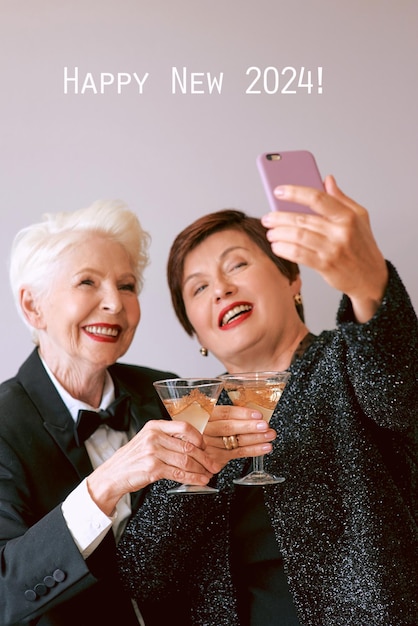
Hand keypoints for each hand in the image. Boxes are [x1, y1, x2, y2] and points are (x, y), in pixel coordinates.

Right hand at [87, 420, 217, 514]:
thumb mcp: (147, 441)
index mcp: (155, 426)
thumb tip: (193, 445)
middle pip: (188, 445)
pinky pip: (179, 473)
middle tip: (214, 464)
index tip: (206, 446)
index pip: (184, 427)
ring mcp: (153, 452)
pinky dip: (193, 478)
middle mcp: (154, 437)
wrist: (112, 475)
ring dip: (201, 469)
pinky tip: (200, 480)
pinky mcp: (153, 468)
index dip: (199, 437)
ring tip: (209, 474)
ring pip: (186, 460)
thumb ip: (167, 439)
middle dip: (205, 457)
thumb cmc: (132, 459)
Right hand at [203, 404, 275, 467]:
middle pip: (228, 428)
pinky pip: (237, 453)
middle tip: (265, 426)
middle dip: (249, 426)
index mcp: (206, 415)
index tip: (257, 414)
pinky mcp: (216, 457)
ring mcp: (210, 445)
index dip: (242, 413)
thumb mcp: (213, 416)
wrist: (192, 448)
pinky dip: (253, 450)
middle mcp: (206, 430)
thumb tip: (255, 414)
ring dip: (255, 439)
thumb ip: (229, 414)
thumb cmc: (208, 427)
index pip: (225, 413)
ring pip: (235, 442)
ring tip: (269, 435)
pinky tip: (264, 447)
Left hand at [261, 175, 388, 322]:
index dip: (295, 192)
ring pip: (297, 237)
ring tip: (270, 232)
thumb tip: (327, 180)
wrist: (371, 277)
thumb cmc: (363, 246)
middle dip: (279, 217)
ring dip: (279, 234)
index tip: (278, 190)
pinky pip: (298, 254)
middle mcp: (340, 232)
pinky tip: (277, 246)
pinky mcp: (325, 265)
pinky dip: (284, 249)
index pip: (318, 198)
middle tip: (268, 217)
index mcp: (348, 216)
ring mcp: (333, 249)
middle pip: (302, 219)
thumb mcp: (359, 217)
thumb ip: (341, 198)